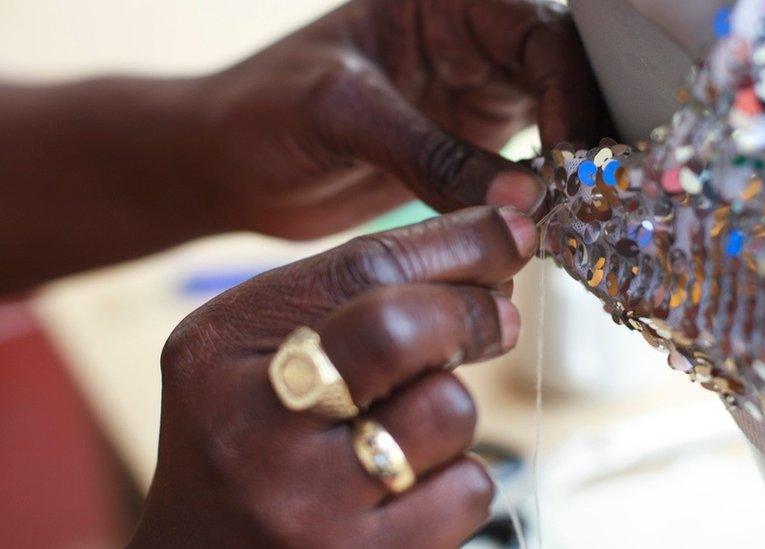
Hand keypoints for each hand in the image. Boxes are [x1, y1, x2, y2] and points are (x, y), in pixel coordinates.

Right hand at [129, 206, 537, 547]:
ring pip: (448, 411)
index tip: (514, 230)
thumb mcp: (262, 355)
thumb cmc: (251, 442)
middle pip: (399, 328)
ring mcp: (304, 505)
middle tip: (501, 318)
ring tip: (411, 429)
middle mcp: (252, 426)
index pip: (361, 268)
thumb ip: (353, 303)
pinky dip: (458, 479)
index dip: (458, 241)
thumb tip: (490, 266)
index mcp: (220, 349)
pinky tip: (411, 489)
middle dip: (470, 312)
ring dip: (452, 410)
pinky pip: (466, 490)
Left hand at [190, 0, 608, 236]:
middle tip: (600, 189)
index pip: (535, 30)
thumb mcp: (341, 115)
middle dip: (586, 125)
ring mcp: (472, 92)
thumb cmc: (260, 115)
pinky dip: (543, 192)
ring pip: (555, 117)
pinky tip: (552, 222)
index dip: (569, 87)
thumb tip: (526, 201)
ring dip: (573, 162)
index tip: (578, 154)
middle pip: (563, 70)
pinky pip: (525, 163)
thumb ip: (430, 152)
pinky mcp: (468, 146)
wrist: (227, 168)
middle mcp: (467, 38)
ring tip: (586, 211)